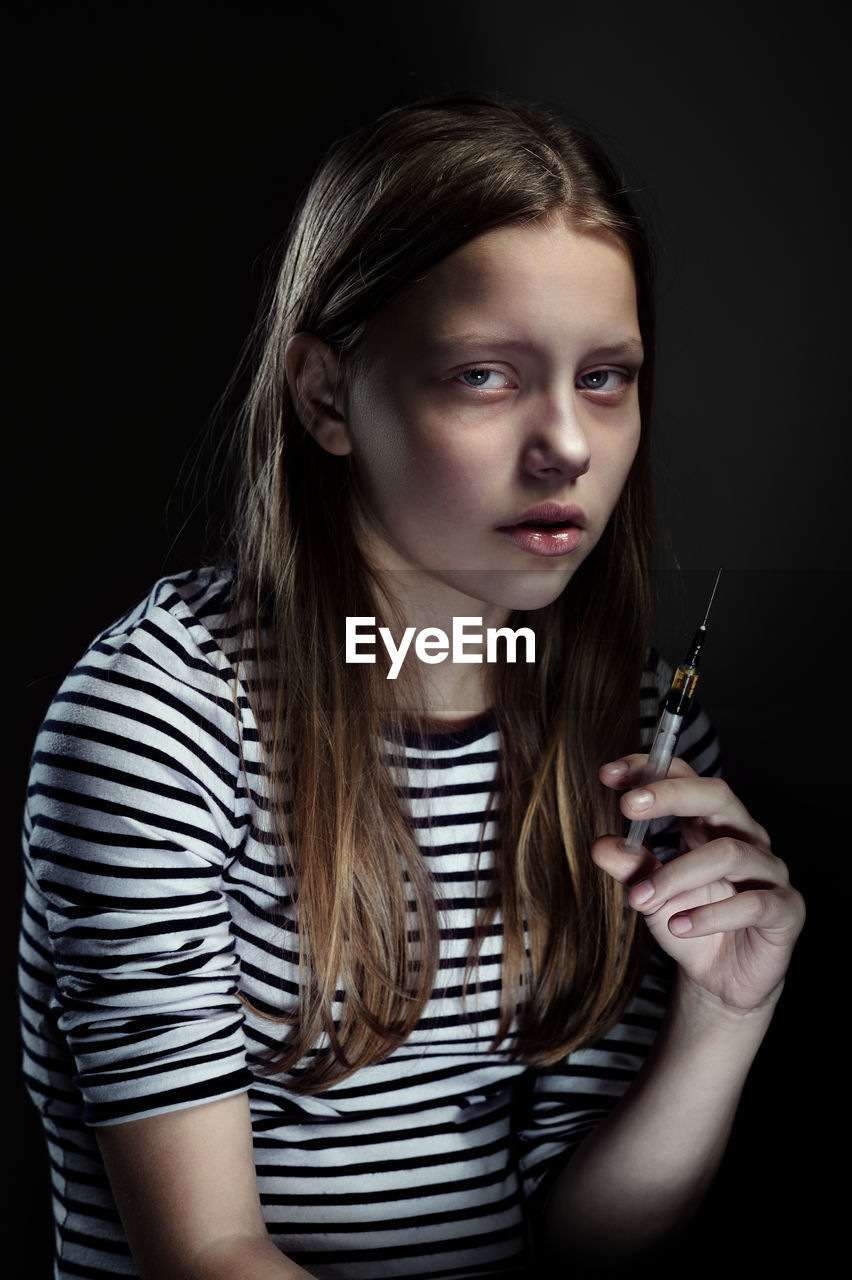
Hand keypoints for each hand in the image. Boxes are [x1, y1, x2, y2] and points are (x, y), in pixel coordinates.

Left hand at [592, 756, 804, 1014]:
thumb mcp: (650, 895)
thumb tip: (600, 844)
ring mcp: (769, 871)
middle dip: (672, 795)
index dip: (651, 769)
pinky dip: (710, 915)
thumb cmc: (688, 922)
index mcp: (710, 824)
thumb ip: (630, 867)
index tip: (608, 775)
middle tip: (628, 807)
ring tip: (640, 899)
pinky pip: (753, 903)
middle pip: (717, 796)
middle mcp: (744, 837)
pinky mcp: (786, 910)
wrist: (719, 979)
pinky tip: (678, 927)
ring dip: (677, 875)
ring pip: (729, 853)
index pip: (686, 779)